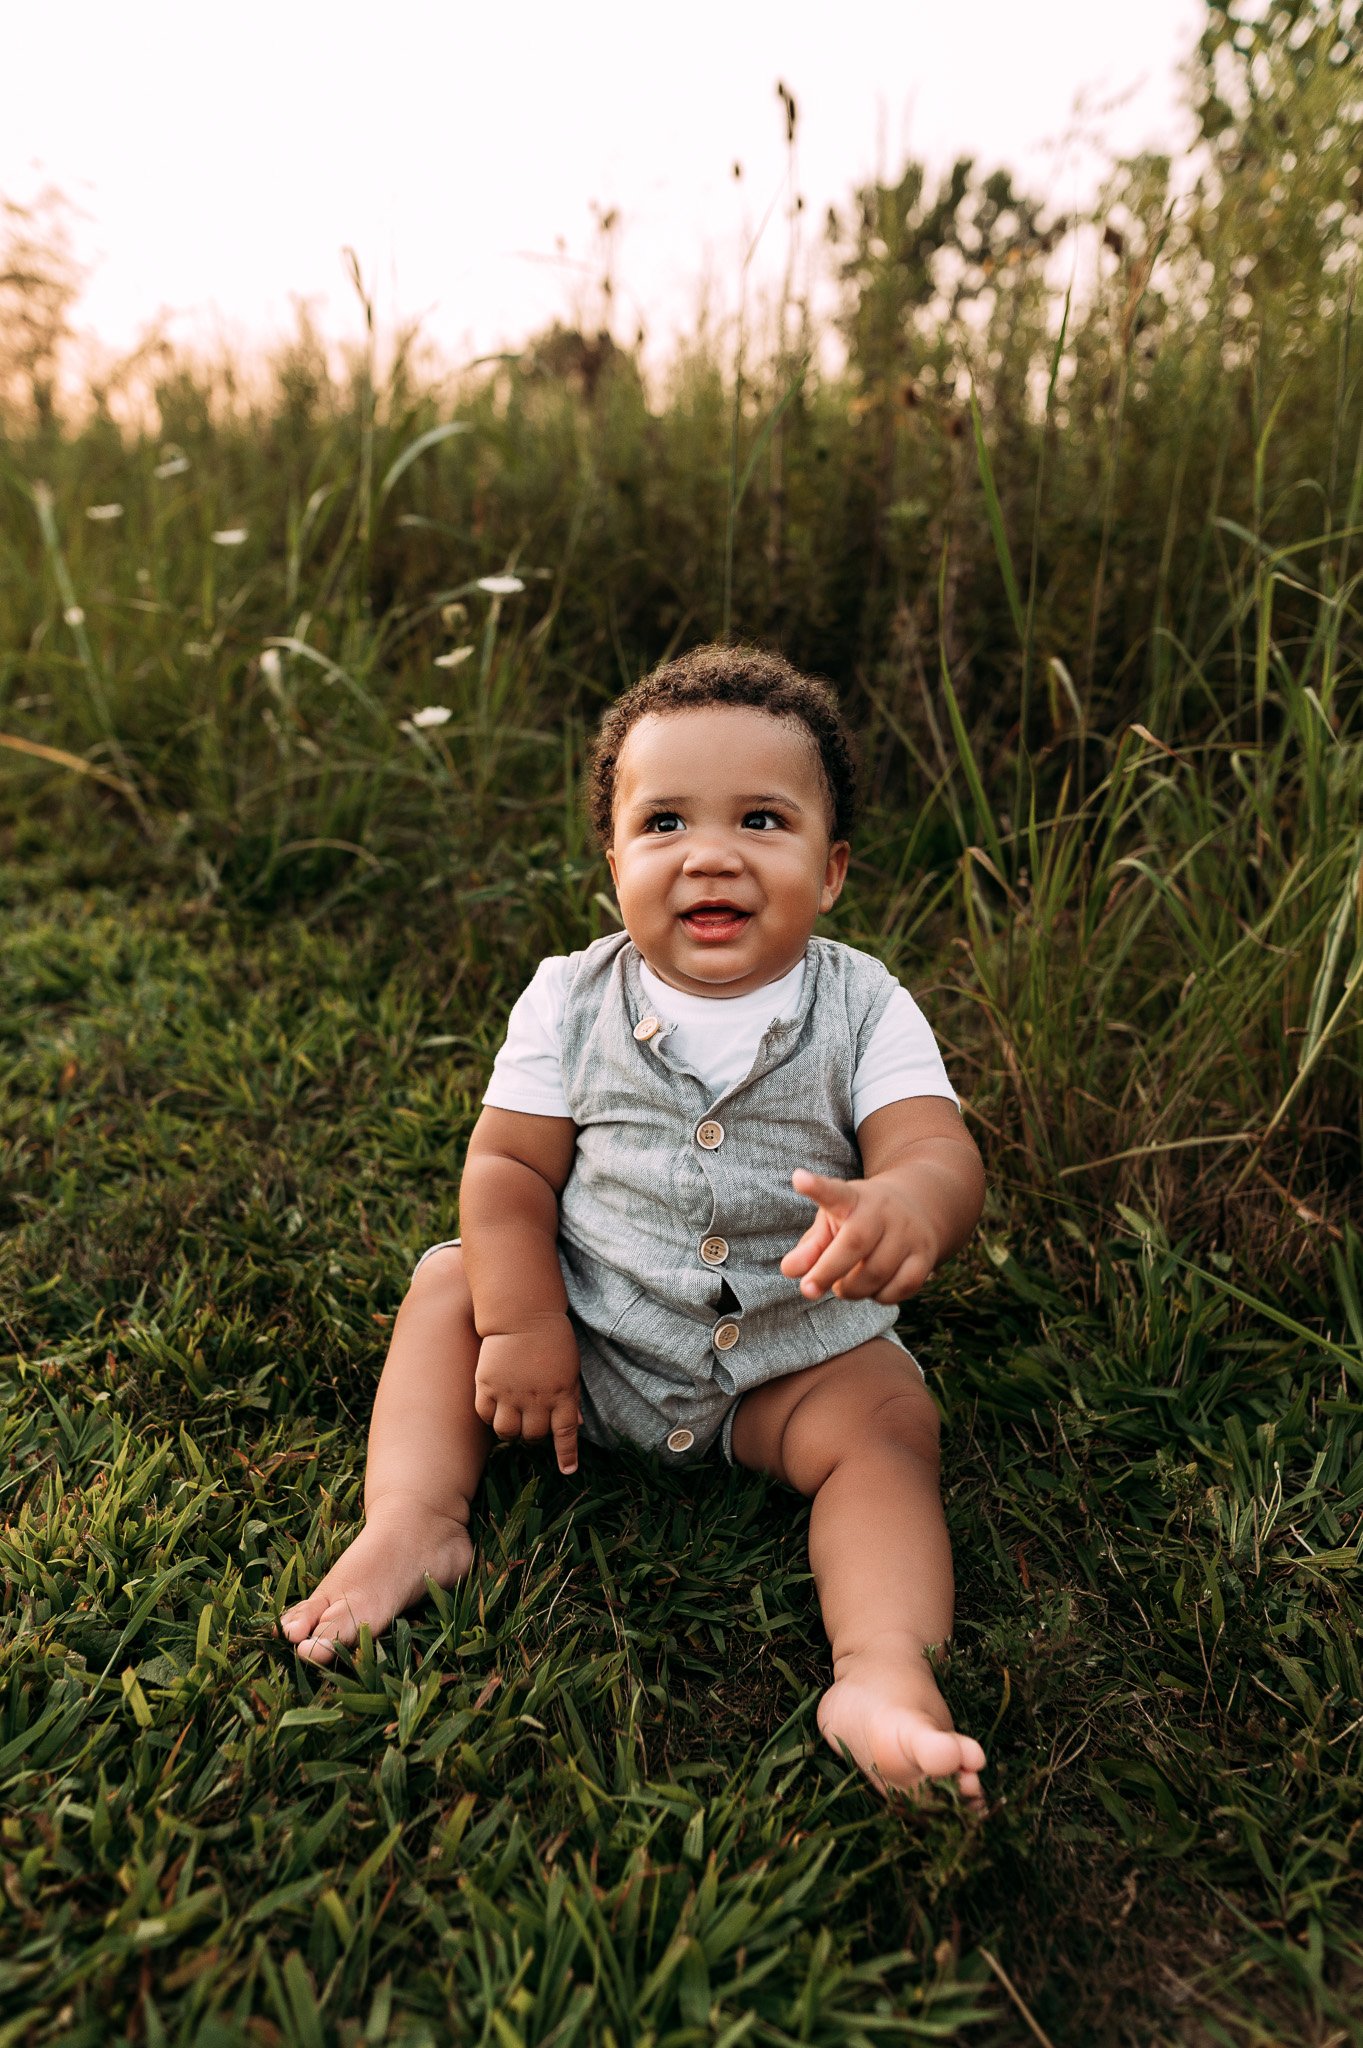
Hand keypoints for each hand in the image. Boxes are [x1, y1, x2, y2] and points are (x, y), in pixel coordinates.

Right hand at [474, 1315, 582, 1474]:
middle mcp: (536, 1398)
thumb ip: (570, 1398)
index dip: (566, 1455)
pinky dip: (490, 1417)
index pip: (565, 1433)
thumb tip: (577, 1425)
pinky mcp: (487, 1385)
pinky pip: (485, 1415)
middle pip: (534, 1436)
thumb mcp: (570, 1368)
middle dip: (534, 1436)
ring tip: (513, 1420)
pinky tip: (494, 1409)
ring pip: (507, 1432)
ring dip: (511, 1432)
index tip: (568, 1470)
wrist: (522, 1313)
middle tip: (532, 1426)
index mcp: (562, 1393)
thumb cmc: (552, 1339)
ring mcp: (510, 1393)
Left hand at [781, 1169, 938, 1304]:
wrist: (917, 1207)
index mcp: (853, 1198)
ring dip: (851, 1290)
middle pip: (854, 1243)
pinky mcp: (925, 1256)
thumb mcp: (832, 1222)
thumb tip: (790, 1270)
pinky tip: (872, 1288)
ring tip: (843, 1285)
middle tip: (808, 1289)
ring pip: (876, 1274)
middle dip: (827, 1272)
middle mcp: (883, 1211)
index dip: (816, 1187)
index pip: (834, 1192)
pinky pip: (899, 1289)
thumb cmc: (860, 1219)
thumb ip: (810, 1247)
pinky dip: (879, 1297)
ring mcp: (907, 1233)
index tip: (798, 1179)